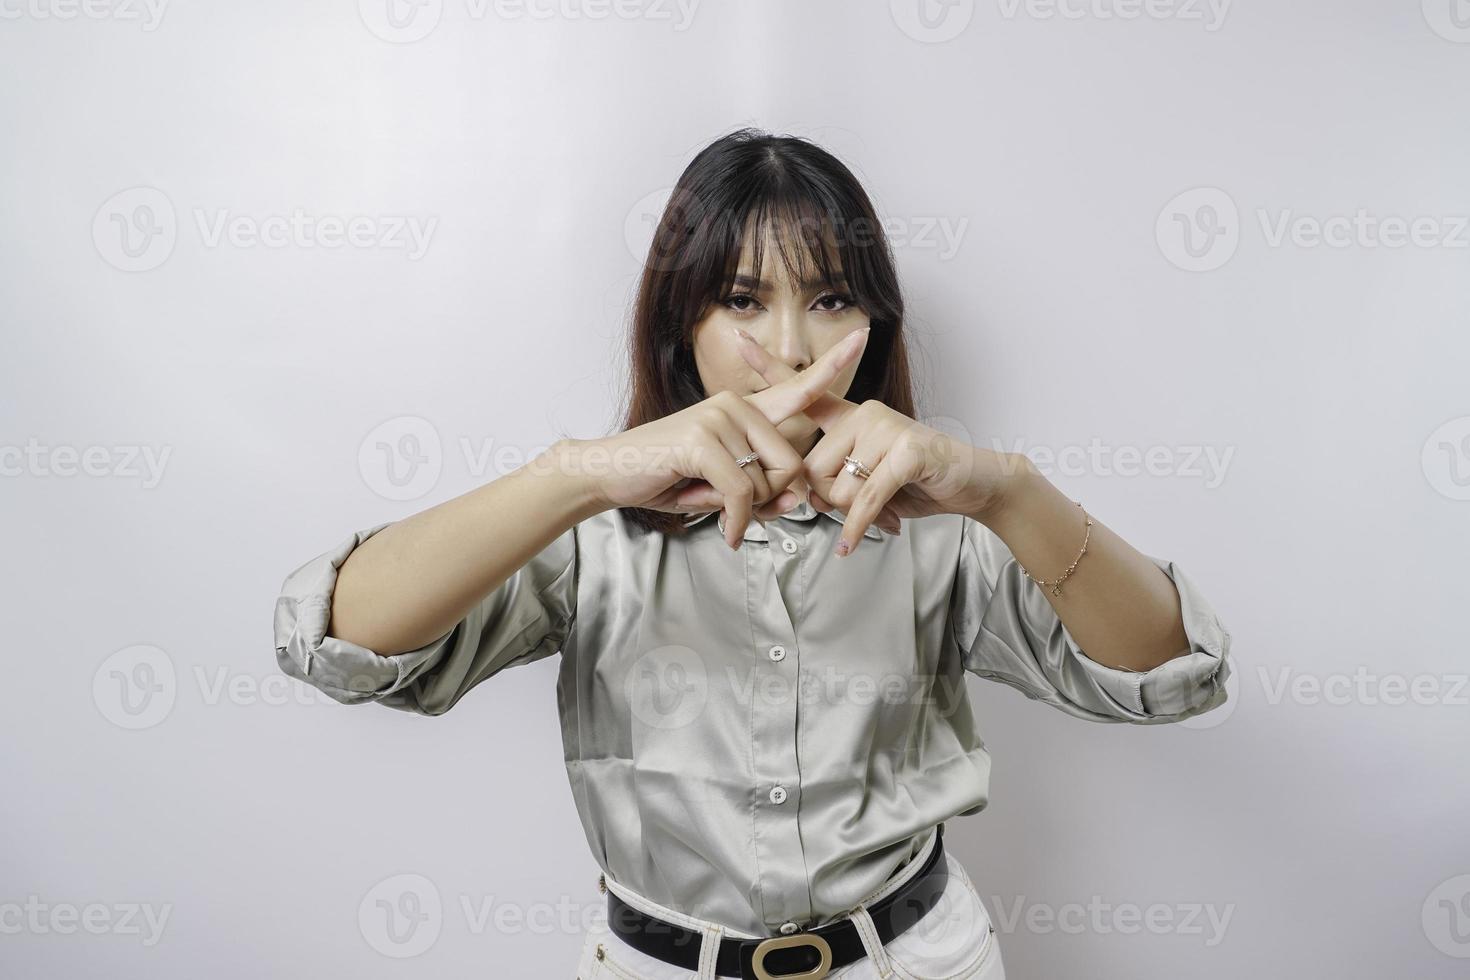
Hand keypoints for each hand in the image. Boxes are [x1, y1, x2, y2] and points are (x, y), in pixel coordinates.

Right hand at [571, 327, 872, 548]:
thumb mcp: (724, 490)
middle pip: (791, 465)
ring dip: (745, 512)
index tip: (863, 337)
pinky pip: (741, 494)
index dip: (833, 366)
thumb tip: (799, 498)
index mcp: (745, 410)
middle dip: (770, 500)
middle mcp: (736, 405)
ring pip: (767, 483)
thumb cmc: (668, 479)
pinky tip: (725, 529)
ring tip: (711, 502)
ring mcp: (719, 418)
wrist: (611, 475)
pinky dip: (736, 521)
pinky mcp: (702, 439)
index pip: (798, 387)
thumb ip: (767, 493)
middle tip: (735, 506)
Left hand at [731, 326, 1022, 554]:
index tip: (740, 339)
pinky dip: (858, 527)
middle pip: (813, 471)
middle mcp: (863, 414)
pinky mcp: (905, 451)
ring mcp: (885, 428)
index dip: (769, 367)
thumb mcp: (865, 480)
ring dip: (853, 514)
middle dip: (830, 503)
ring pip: (837, 489)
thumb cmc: (915, 483)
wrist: (970, 483)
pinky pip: (864, 499)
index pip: (804, 391)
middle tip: (863, 505)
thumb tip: (809, 497)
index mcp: (849, 417)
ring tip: (882, 507)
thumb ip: (833, 480)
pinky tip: (850, 544)